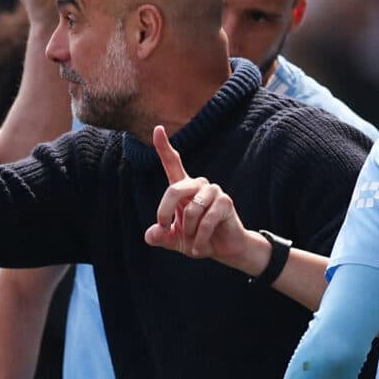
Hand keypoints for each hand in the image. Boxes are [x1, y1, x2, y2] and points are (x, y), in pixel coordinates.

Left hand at [142, 126, 259, 269]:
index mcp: (183, 188)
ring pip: (191, 210)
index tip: (157, 129)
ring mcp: (214, 191)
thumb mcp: (173, 240)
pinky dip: (200, 238)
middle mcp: (198, 185)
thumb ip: (159, 237)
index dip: (163, 147)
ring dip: (189, 230)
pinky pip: (206, 221)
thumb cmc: (196, 238)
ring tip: (193, 240)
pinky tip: (200, 247)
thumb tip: (152, 234)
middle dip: (164, 212)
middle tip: (164, 228)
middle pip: (174, 189)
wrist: (223, 250)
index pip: (172, 163)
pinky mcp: (226, 202)